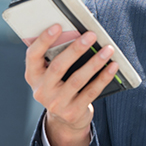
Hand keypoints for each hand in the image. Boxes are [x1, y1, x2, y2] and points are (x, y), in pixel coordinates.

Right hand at [24, 24, 119, 145]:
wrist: (64, 120)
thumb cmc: (60, 85)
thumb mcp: (51, 74)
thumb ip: (57, 55)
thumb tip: (78, 33)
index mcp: (33, 75)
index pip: (33, 55)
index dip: (44, 40)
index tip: (57, 26)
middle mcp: (41, 90)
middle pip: (58, 66)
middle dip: (76, 49)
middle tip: (91, 35)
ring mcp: (56, 103)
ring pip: (77, 79)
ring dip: (95, 62)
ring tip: (108, 49)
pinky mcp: (72, 112)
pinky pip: (91, 92)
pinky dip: (103, 77)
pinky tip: (112, 66)